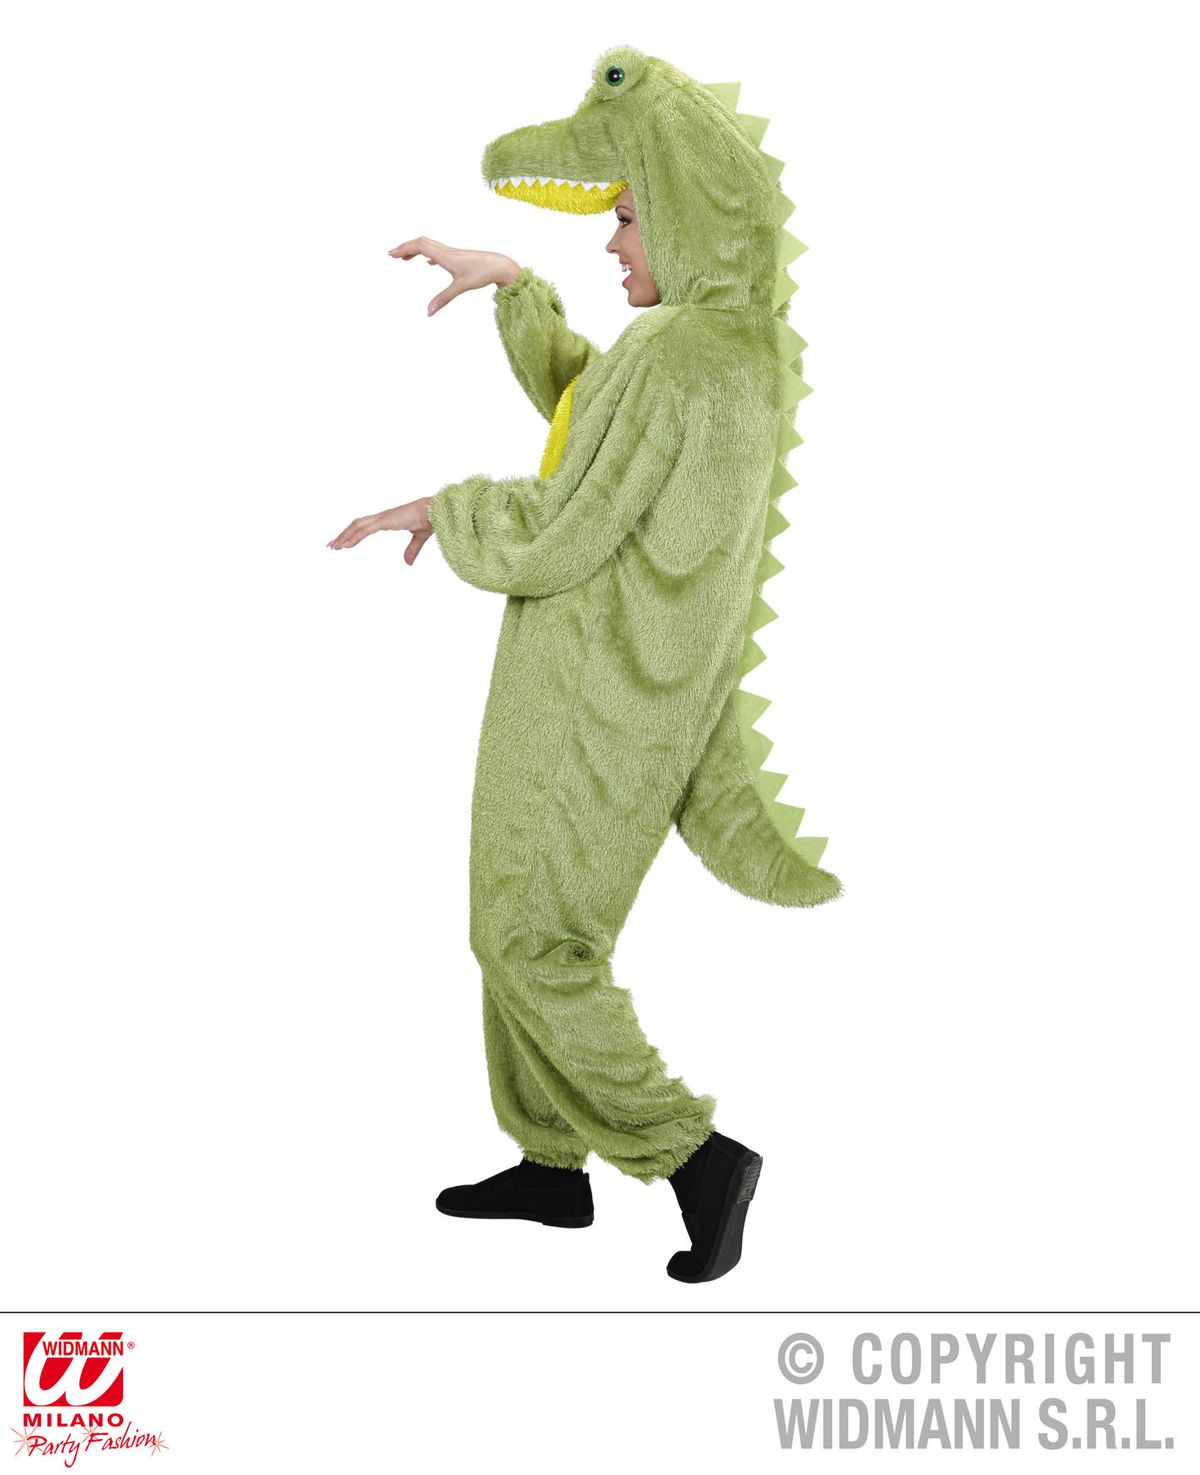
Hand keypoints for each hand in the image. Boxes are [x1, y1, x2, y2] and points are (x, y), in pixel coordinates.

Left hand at [327, 497, 433, 565]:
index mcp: (388, 520)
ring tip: (333, 546)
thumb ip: (411, 550)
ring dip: (344, 536)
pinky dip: (354, 537)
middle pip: (357, 524)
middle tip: (331, 545)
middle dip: (343, 534)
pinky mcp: (386, 521)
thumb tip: (407, 563)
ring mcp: (383, 518)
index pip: (365, 526)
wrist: (436, 512)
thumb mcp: (418, 539)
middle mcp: (382, 518)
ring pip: (357, 526)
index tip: (343, 543)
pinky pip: (366, 530)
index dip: (353, 533)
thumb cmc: (430, 521)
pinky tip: (346, 544)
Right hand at [388, 236, 520, 314]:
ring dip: (415, 250)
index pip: (419, 246)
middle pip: (421, 242)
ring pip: (429, 245)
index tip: (391, 254)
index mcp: (444, 255)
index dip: (404, 248)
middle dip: (405, 247)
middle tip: (392, 255)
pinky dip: (428, 254)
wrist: (500, 266)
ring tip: (404, 259)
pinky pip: (438, 251)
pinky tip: (428, 262)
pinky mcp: (458, 257)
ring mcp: (452, 253)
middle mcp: (446, 251)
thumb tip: (428, 312)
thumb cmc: (482, 273)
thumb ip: (443, 299)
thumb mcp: (460, 287)